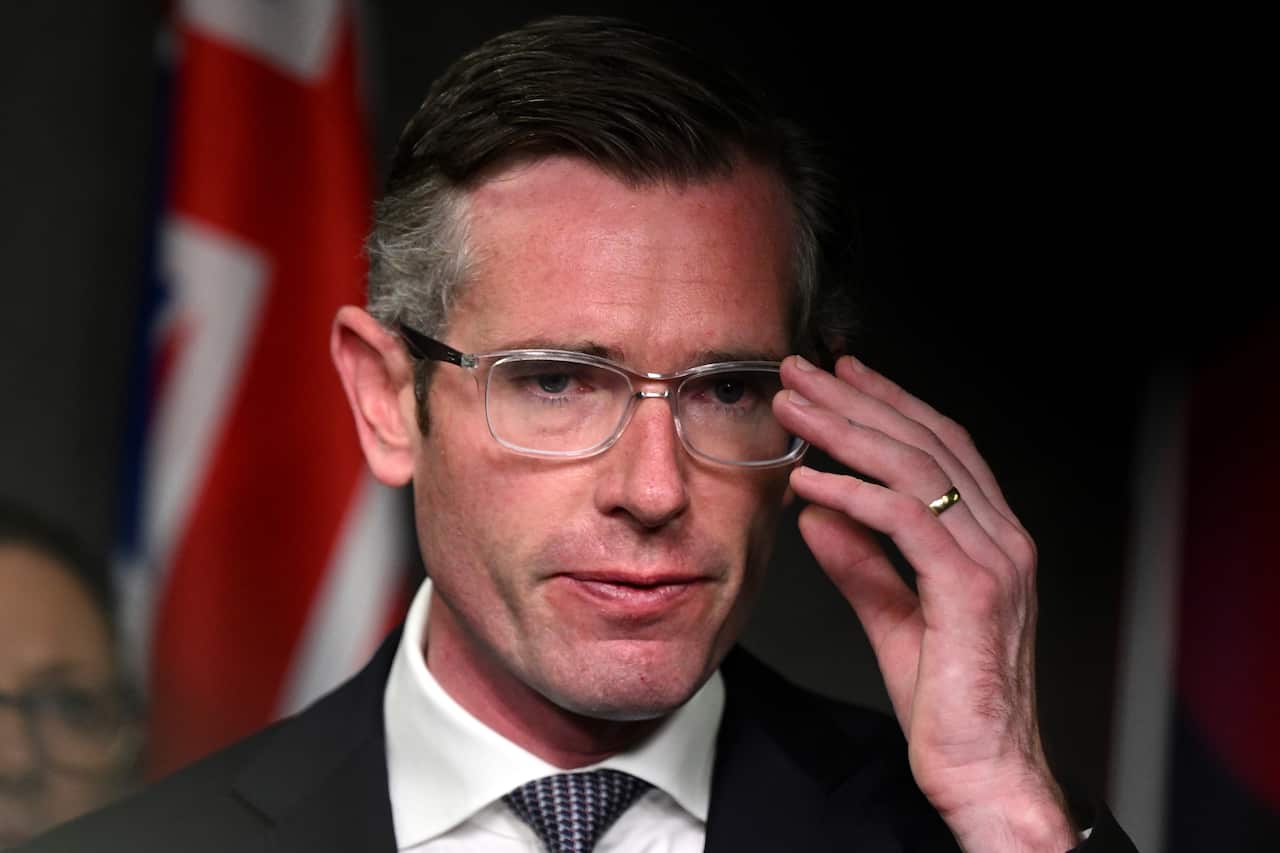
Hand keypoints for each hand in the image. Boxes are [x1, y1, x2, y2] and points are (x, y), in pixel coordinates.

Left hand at [774, 354, 1076, 851]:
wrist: (984, 773)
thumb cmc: (950, 705)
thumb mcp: (894, 619)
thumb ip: (861, 564)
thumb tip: (819, 512)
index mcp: (990, 538)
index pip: (940, 447)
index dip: (890, 404)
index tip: (840, 376)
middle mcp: (1001, 537)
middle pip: (926, 443)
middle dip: (858, 399)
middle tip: (801, 371)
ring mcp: (994, 559)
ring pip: (915, 469)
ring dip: (847, 431)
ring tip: (795, 408)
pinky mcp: (973, 590)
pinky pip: (907, 521)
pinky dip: (854, 495)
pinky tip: (810, 483)